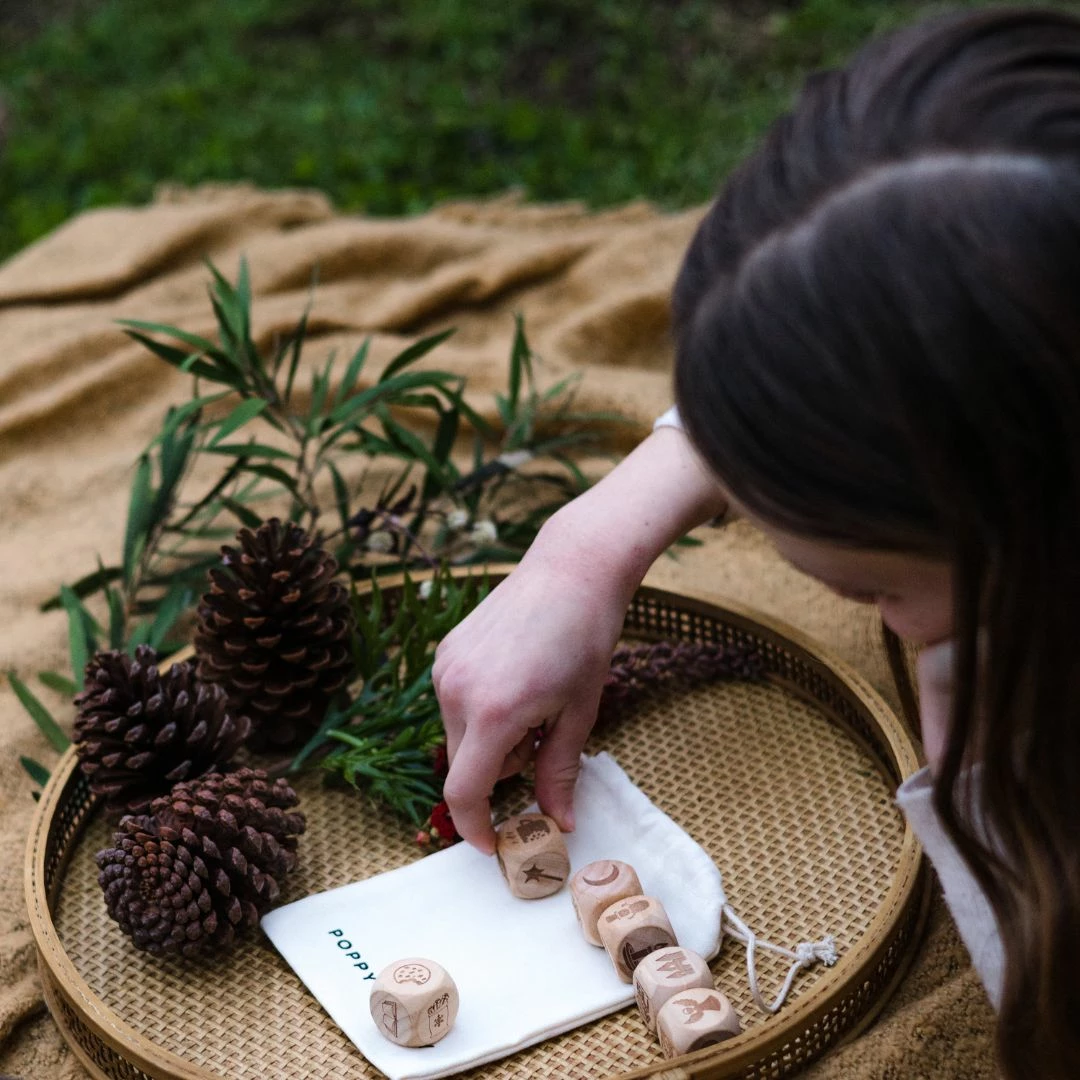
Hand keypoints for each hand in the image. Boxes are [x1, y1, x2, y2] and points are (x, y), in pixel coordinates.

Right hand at [432, 426, 728, 852]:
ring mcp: (445, 667)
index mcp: (492, 713)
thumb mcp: (579, 713)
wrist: (571, 569)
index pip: (463, 792)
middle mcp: (456, 691)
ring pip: (457, 733)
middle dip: (497, 772)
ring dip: (488, 740)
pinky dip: (479, 710)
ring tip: (532, 705)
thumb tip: (559, 822)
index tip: (493, 844)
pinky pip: (454, 701)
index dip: (475, 826)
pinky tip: (514, 680)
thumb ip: (560, 772)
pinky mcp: (445, 650)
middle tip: (540, 746)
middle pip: (462, 764)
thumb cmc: (585, 640)